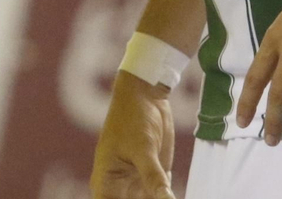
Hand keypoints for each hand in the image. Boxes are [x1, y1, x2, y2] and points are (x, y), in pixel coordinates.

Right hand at [90, 72, 176, 198]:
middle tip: (162, 197)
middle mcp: (118, 189)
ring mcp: (137, 185)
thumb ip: (153, 177)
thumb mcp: (143, 147)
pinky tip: (175, 195)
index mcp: (105, 183)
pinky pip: (161, 198)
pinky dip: (169, 198)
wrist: (146, 94)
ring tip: (170, 195)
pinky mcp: (153, 180)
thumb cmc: (133, 116)